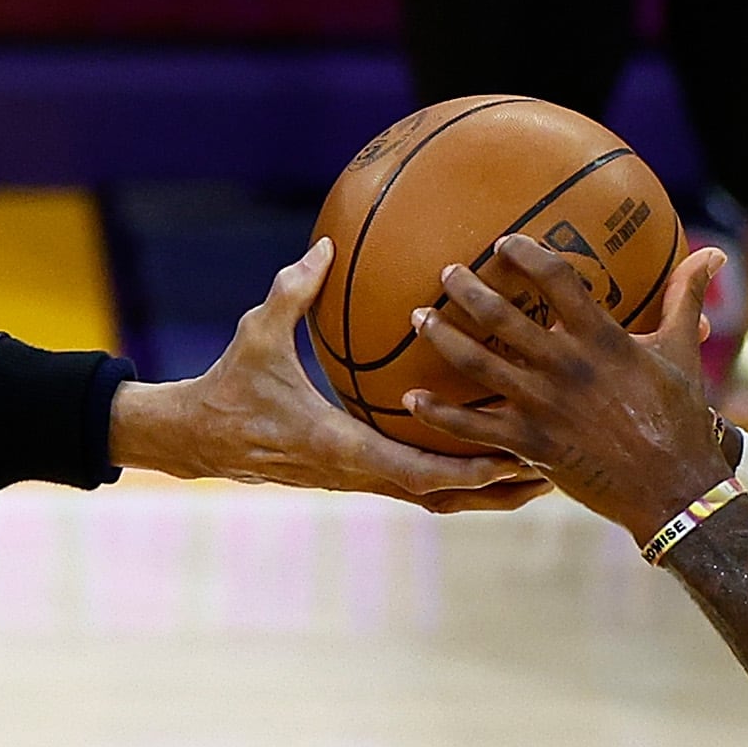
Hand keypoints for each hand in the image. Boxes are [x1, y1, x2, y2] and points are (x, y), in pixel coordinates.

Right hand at [110, 238, 549, 511]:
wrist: (195, 439)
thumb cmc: (228, 386)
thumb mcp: (256, 334)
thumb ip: (293, 291)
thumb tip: (326, 247)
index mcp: (339, 446)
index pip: (417, 468)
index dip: (470, 465)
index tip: (516, 452)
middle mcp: (355, 473)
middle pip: (443, 496)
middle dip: (497, 487)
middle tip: (552, 469)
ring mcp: (355, 480)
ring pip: (433, 499)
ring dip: (483, 492)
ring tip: (536, 476)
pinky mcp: (353, 476)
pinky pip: (415, 484)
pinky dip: (454, 480)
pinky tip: (483, 459)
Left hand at [405, 236, 733, 538]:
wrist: (674, 488)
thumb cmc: (681, 418)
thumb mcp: (682, 352)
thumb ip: (686, 297)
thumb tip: (714, 254)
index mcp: (601, 337)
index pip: (555, 278)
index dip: (525, 254)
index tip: (505, 243)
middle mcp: (564, 365)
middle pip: (500, 315)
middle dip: (466, 288)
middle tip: (446, 273)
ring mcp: (542, 405)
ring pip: (476, 363)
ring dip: (441, 336)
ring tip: (417, 317)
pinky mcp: (529, 444)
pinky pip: (472, 425)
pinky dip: (438, 413)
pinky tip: (410, 400)